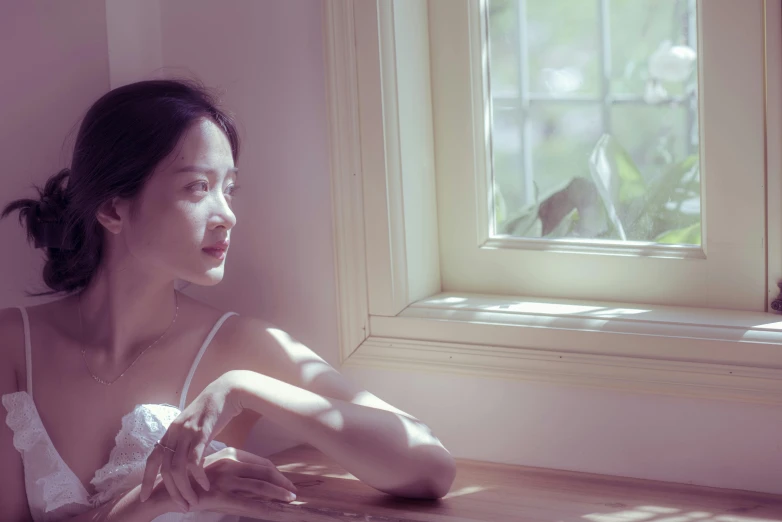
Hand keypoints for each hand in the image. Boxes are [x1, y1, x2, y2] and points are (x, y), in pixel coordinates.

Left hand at [139, 374, 241, 509]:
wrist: (228, 390)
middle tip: (182, 506)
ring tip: (193, 501)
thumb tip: (187, 464)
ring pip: (178, 468)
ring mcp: (187, 432)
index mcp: (170, 431)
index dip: (146, 480)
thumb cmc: (213, 410)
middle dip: (172, 492)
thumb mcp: (194, 426)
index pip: (152, 459)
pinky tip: (205, 485)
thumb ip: (187, 443)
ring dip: (184, 489)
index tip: (144, 498)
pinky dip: (198, 476)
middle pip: (165, 469)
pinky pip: (195, 460)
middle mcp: (175, 432)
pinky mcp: (202, 432)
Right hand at [151, 447, 299, 516]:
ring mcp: (226, 480)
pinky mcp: (221, 496)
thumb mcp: (216, 468)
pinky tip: (276, 512)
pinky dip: (265, 508)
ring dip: (279, 494)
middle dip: (282, 482)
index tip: (286, 481)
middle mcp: (231, 464)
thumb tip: (253, 477)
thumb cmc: (194, 479)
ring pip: (261, 487)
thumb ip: (234, 469)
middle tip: (294, 491)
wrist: (167, 489)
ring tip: (291, 499)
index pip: (262, 463)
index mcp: (231, 454)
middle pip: (265, 472)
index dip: (277, 473)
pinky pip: (249, 504)